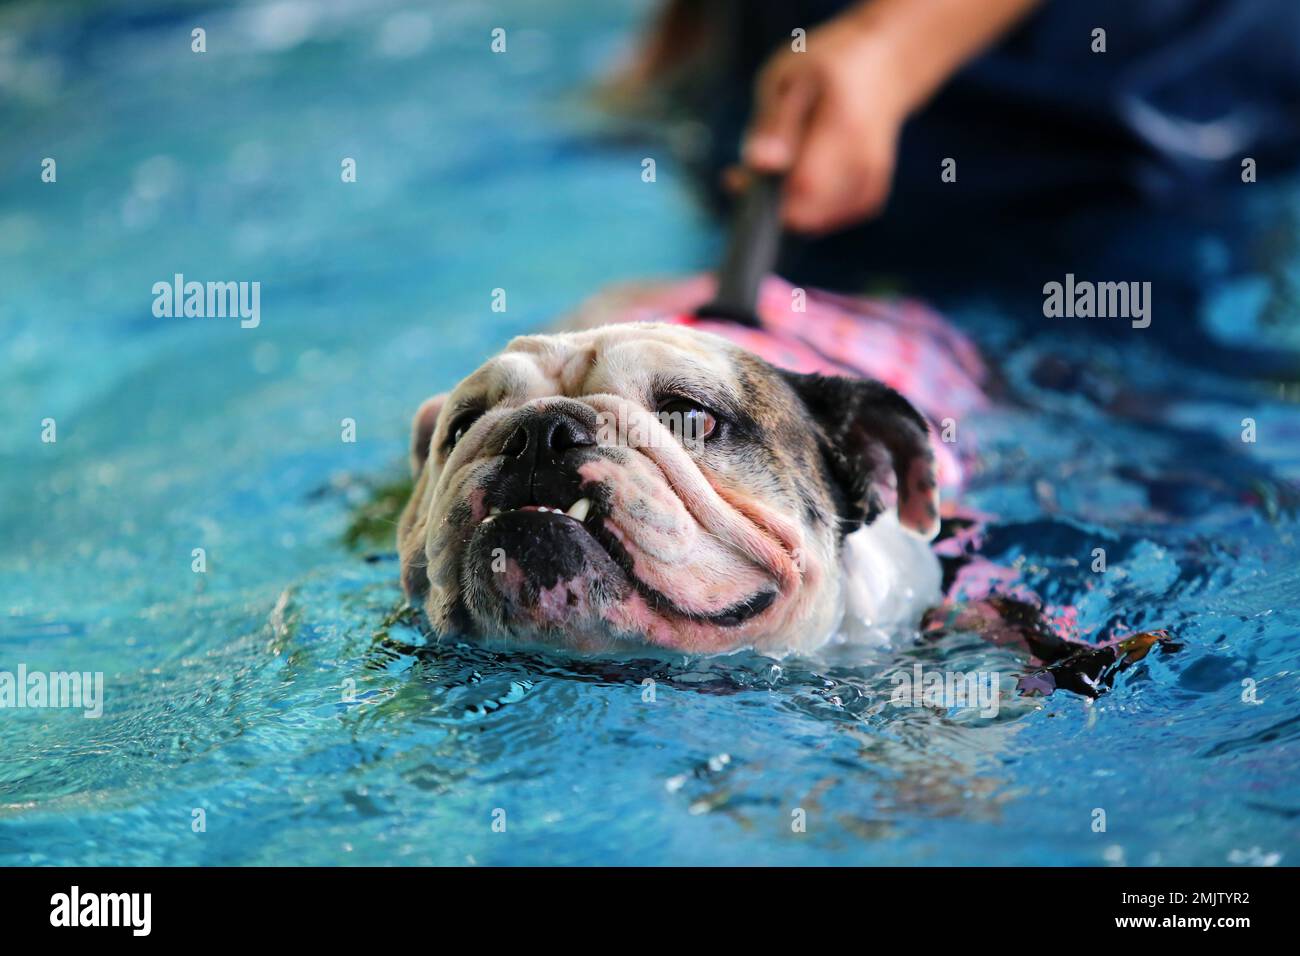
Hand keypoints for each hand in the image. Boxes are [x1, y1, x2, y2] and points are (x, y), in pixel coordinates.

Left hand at [733, 0, 1041, 234]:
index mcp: (843, 133)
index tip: (739, 193)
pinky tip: (799, 174)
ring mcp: (870, 185)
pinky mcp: (869, 196)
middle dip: (769, 205)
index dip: (766, 210)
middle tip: (745, 174)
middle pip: (806, 220)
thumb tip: (758, 168)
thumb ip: (775, 124)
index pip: (803, 201)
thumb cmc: (830, 63)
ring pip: (817, 221)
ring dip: (785, 203)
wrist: (891, 59)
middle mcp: (863, 168)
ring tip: (775, 163)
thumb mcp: (793, 76)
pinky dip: (806, 205)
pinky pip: (830, 217)